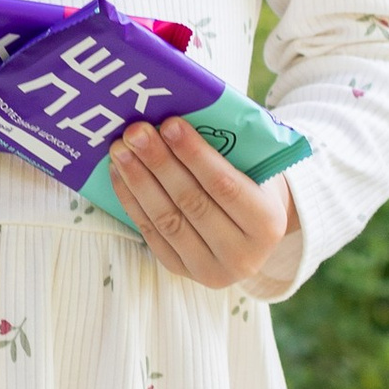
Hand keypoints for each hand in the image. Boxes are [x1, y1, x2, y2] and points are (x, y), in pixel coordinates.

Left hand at [106, 116, 298, 291]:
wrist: (253, 229)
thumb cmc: (254, 183)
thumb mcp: (256, 167)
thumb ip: (229, 148)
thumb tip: (176, 118)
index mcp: (268, 225)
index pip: (226, 186)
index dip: (195, 155)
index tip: (169, 124)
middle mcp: (242, 256)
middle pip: (191, 203)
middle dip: (159, 163)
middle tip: (135, 132)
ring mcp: (210, 269)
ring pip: (166, 220)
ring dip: (138, 181)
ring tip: (121, 149)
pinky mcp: (181, 270)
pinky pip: (150, 234)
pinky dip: (131, 201)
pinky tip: (119, 174)